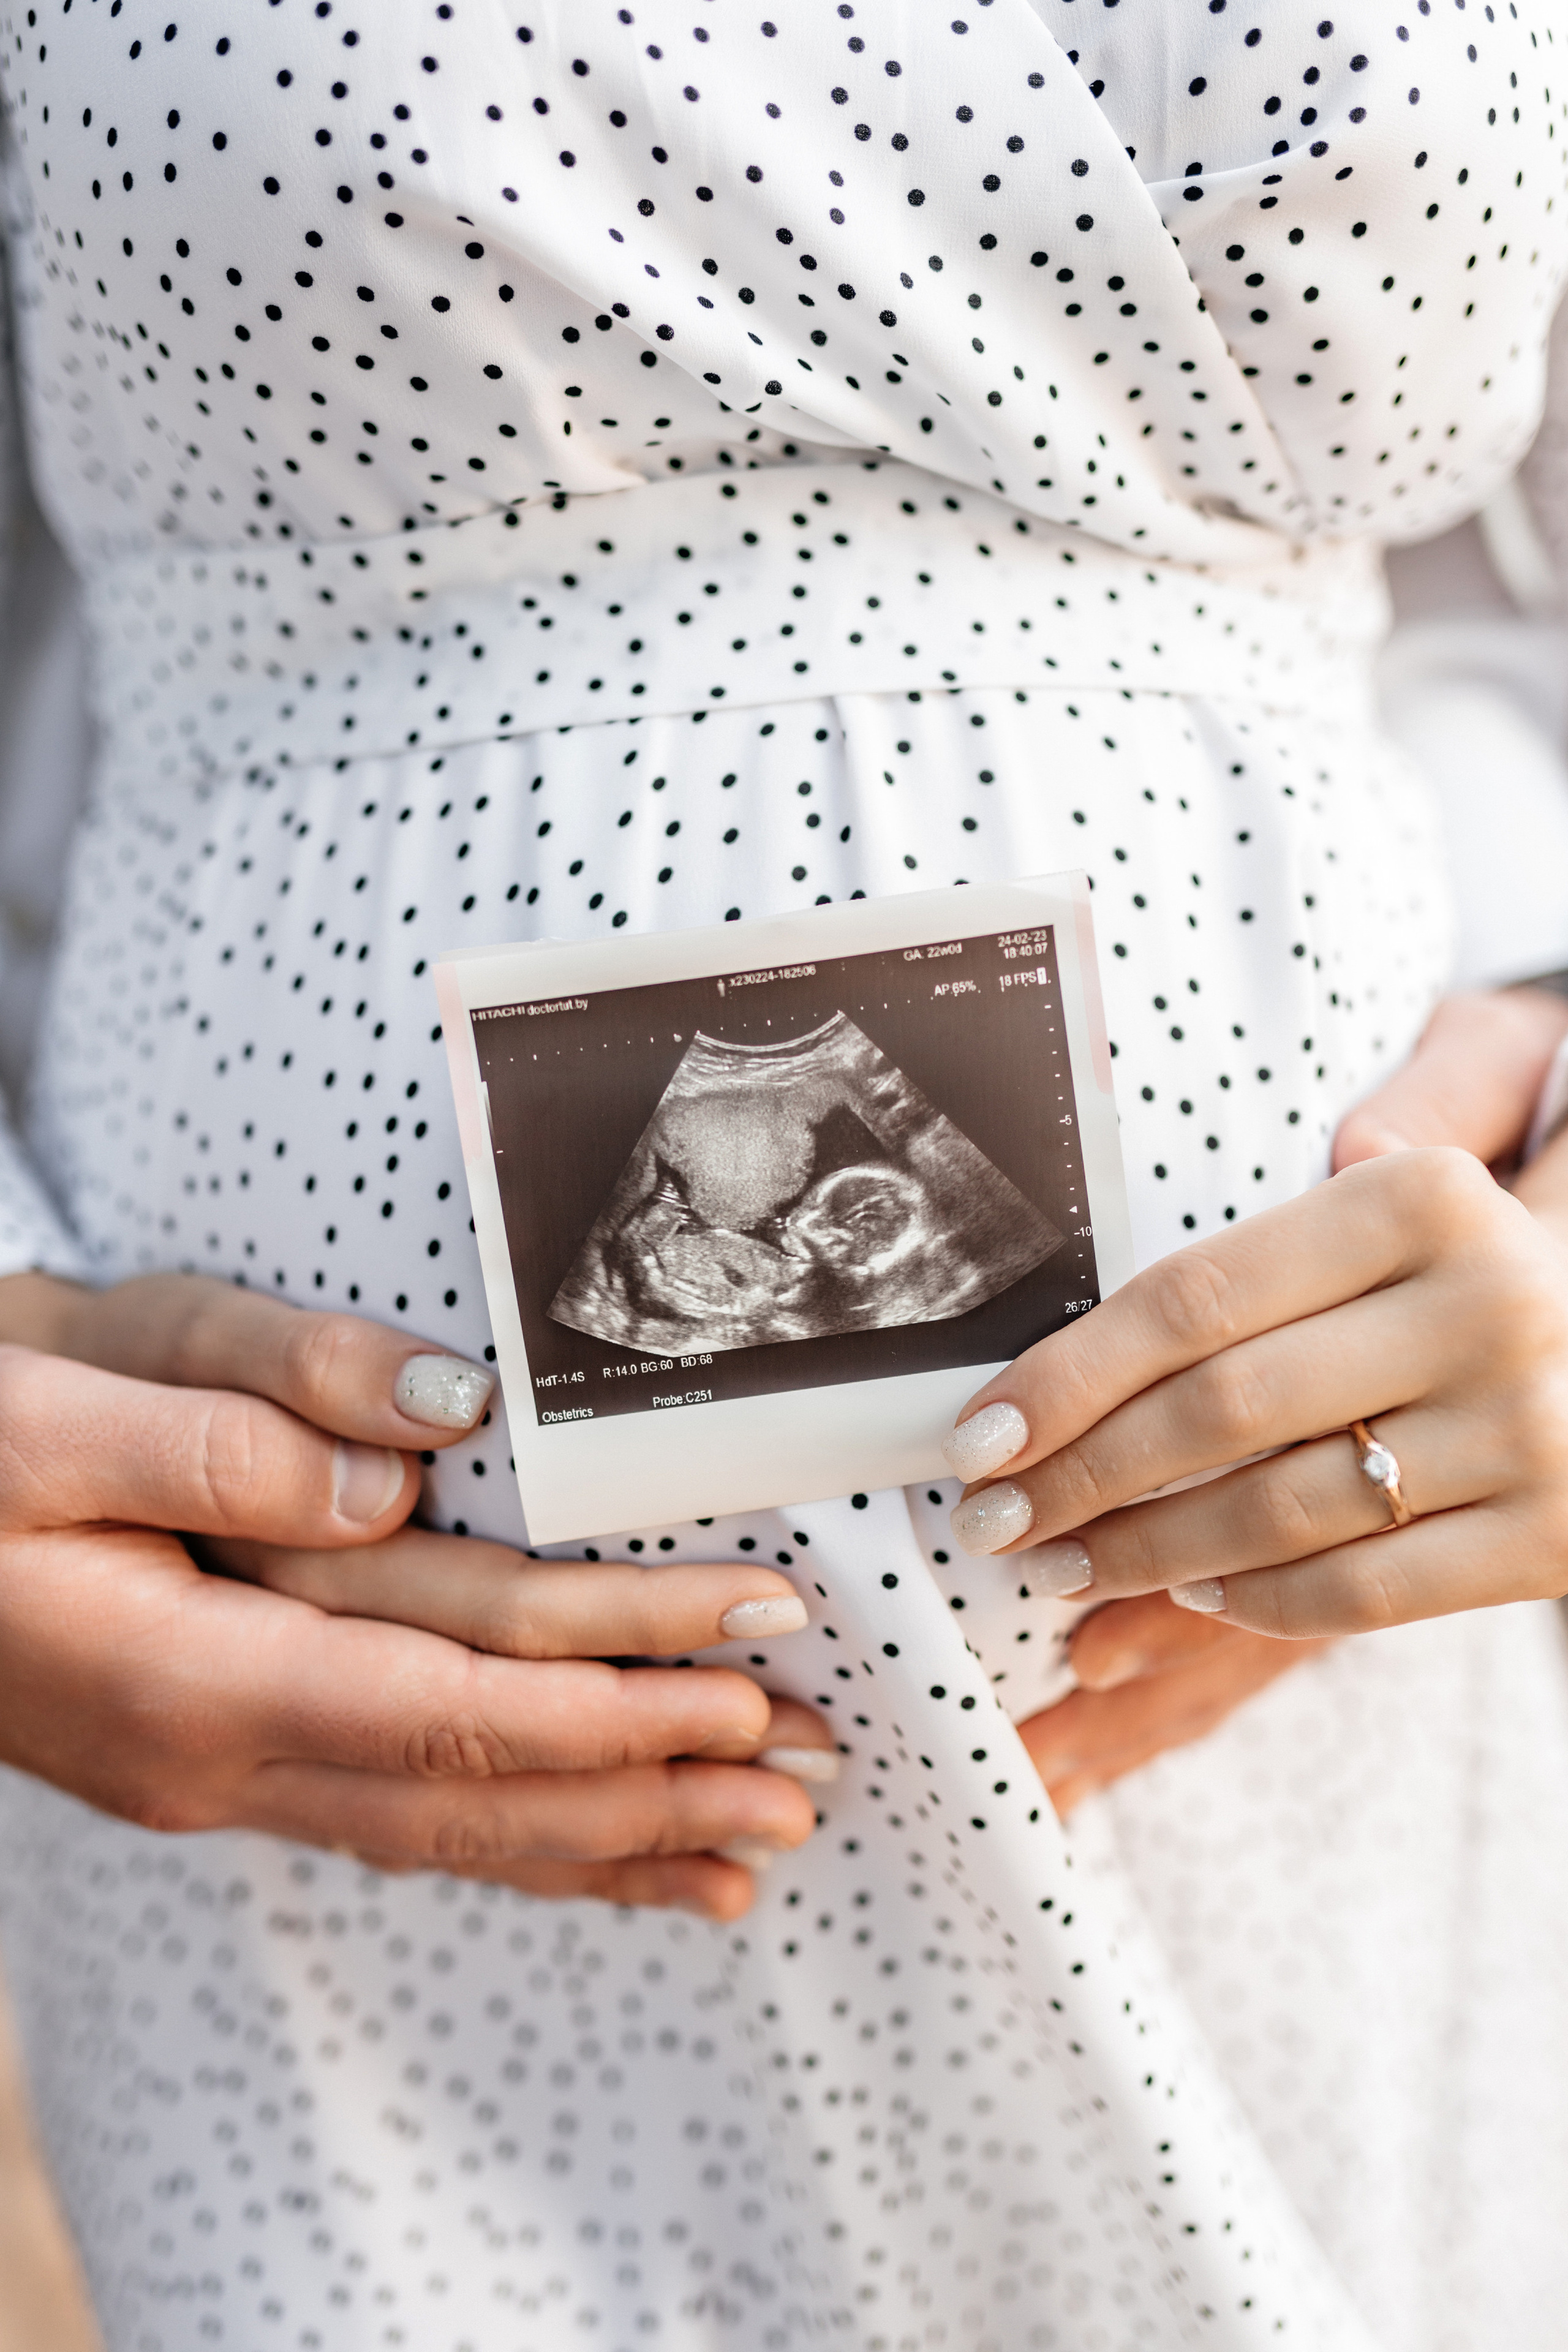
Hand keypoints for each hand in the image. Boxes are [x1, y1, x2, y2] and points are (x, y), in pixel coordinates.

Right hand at [0, 1273, 829, 1917]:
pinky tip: (604, 1858)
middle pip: (479, 1792)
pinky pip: (400, 1821)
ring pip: (449, 1832)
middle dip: (656, 1783)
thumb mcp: (50, 1406)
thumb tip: (407, 1458)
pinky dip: (519, 1845)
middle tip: (817, 1773)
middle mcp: (216, 1756)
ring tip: (756, 1843)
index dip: (616, 1694)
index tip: (755, 1674)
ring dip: (610, 1835)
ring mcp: (217, 1776)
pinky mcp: (222, 1756)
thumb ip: (221, 1431)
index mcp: (190, 1671)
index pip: (455, 1702)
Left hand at [1008, 985, 1567, 1805]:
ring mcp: (1529, 1434)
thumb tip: (1337, 1144)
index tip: (975, 1434)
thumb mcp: (1475, 1117)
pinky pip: (1366, 1589)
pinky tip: (1188, 1593)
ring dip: (1142, 1555)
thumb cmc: (1504, 1231)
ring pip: (1280, 1514)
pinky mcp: (1555, 1538)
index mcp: (1428, 1203)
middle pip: (1220, 1413)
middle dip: (1076, 1479)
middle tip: (988, 1520)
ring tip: (1058, 1564)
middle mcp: (1488, 1309)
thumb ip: (1393, 1114)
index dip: (1066, 1376)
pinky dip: (1257, 1602)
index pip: (1196, 1298)